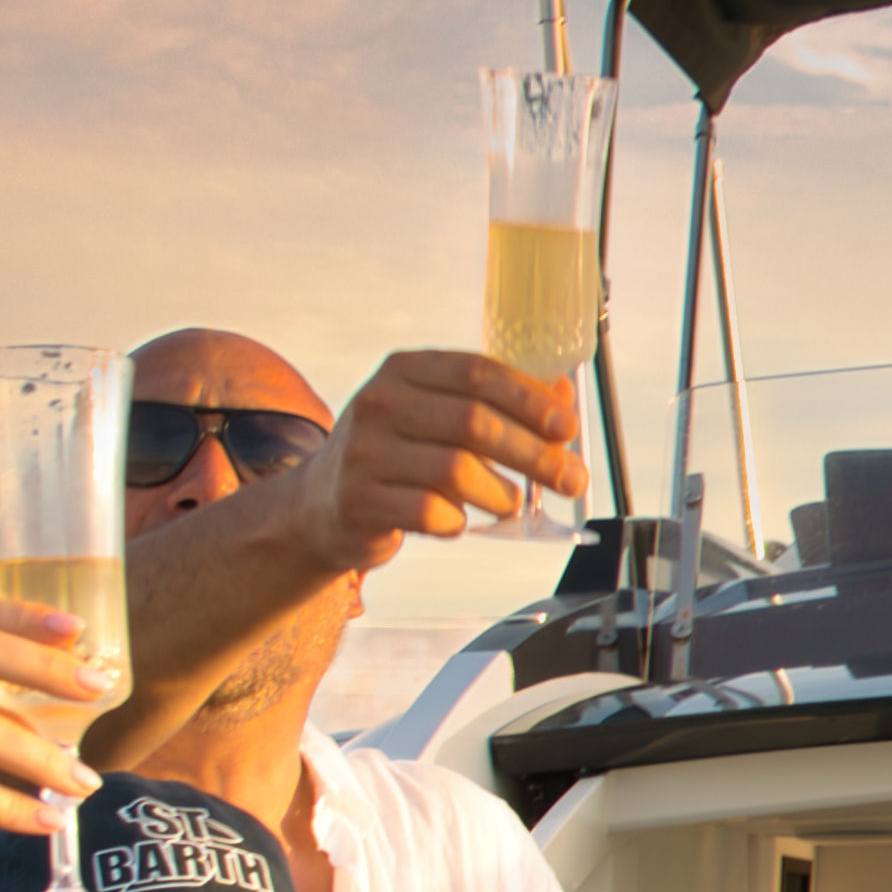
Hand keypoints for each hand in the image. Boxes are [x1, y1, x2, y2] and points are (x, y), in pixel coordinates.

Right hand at [308, 349, 588, 566]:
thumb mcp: (436, 415)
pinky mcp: (359, 500)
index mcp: (403, 370)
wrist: (320, 504)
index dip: (530, 399)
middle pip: (474, 422)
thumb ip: (496, 404)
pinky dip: (457, 521)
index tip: (567, 427)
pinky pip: (428, 512)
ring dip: (499, 493)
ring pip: (455, 470)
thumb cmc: (397, 455)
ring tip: (510, 502)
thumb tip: (563, 401)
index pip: (476, 372)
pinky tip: (460, 521)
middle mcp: (379, 403)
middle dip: (534, 453)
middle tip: (570, 478)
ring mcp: (364, 452)